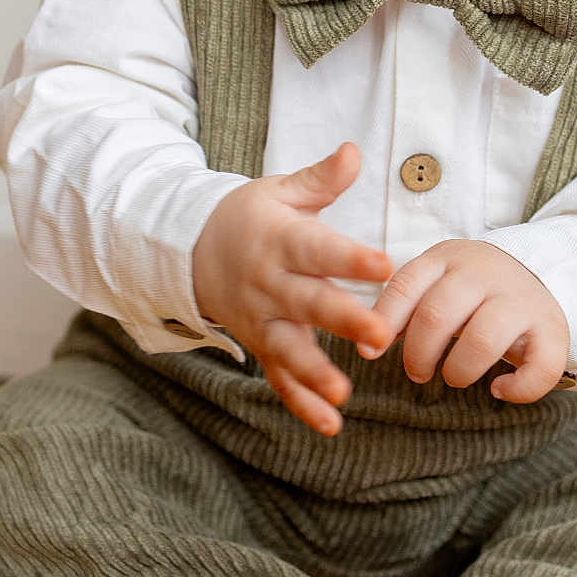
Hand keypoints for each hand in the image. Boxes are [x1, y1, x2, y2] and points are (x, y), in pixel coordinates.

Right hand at [191, 141, 393, 436]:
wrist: (190, 250)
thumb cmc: (251, 217)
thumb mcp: (280, 191)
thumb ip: (321, 179)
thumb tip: (354, 152)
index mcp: (280, 240)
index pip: (319, 249)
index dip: (351, 257)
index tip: (385, 265)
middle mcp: (269, 283)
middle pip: (310, 303)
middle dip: (345, 321)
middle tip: (382, 335)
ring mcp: (262, 319)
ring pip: (289, 349)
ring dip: (316, 373)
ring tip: (344, 394)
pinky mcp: (260, 344)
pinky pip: (279, 379)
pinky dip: (301, 404)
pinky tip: (331, 425)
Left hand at [364, 239, 570, 401]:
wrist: (540, 271)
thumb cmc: (471, 289)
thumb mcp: (436, 281)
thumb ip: (404, 306)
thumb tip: (369, 344)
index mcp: (446, 258)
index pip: (405, 285)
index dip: (383, 322)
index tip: (370, 353)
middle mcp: (483, 273)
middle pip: (437, 316)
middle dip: (418, 355)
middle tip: (418, 372)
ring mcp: (520, 299)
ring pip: (482, 340)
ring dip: (459, 371)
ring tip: (454, 377)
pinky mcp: (552, 328)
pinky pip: (539, 367)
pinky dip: (517, 389)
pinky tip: (500, 390)